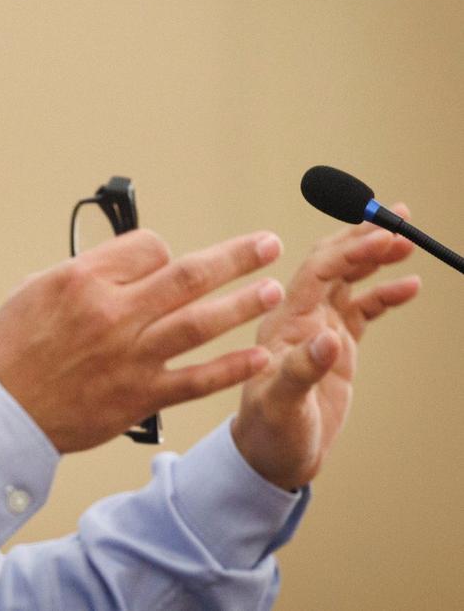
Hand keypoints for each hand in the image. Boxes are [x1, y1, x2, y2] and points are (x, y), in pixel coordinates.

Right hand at [0, 229, 284, 452]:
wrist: (0, 413)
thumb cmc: (11, 350)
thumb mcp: (33, 290)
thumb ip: (82, 272)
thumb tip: (120, 263)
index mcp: (84, 280)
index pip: (149, 248)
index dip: (164, 250)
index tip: (168, 259)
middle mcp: (113, 313)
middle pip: (189, 275)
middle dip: (236, 256)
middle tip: (267, 244)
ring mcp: (130, 356)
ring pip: (200, 323)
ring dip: (243, 304)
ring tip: (273, 290)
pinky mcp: (139, 396)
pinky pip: (195, 380)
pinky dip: (231, 368)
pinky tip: (258, 355)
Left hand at [232, 207, 420, 490]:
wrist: (270, 457)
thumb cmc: (267, 431)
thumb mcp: (282, 404)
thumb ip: (303, 371)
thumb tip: (330, 339)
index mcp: (283, 323)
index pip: (317, 272)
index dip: (349, 251)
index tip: (383, 235)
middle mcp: (299, 318)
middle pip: (332, 265)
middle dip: (362, 240)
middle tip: (398, 218)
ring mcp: (318, 329)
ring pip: (347, 281)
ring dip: (374, 260)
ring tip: (407, 241)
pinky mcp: (334, 347)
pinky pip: (361, 310)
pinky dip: (383, 294)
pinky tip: (408, 285)